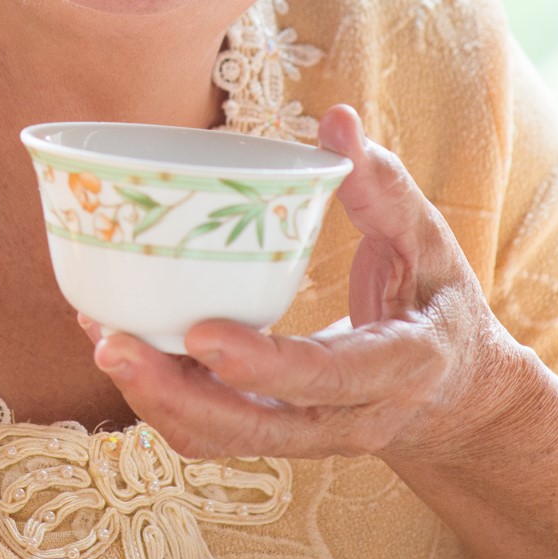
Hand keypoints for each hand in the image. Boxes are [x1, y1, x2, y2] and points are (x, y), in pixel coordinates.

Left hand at [87, 104, 540, 466]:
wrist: (456, 397)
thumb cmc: (437, 302)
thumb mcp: (430, 242)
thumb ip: (385, 186)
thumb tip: (338, 119)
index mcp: (401, 366)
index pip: (327, 377)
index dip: (261, 362)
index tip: (198, 333)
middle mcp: (354, 418)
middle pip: (258, 426)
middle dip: (178, 393)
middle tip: (112, 340)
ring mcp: (312, 438)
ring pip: (225, 439)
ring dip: (156, 399)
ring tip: (100, 336)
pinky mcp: (278, 435)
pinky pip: (213, 436)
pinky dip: (162, 401)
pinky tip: (121, 347)